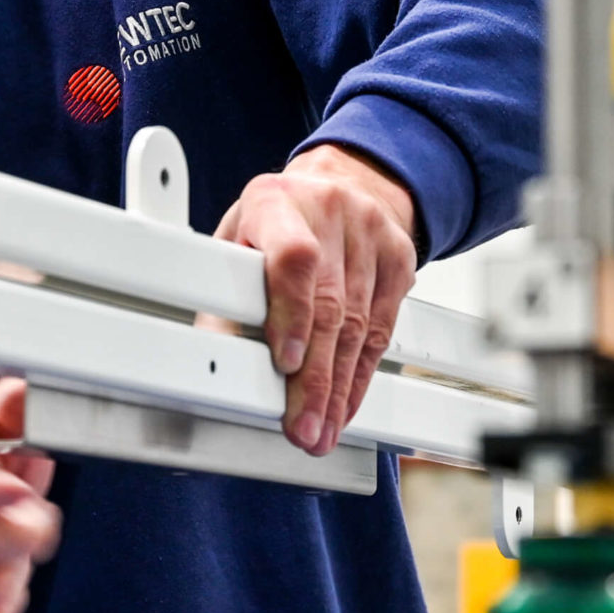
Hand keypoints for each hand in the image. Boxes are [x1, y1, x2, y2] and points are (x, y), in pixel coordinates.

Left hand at [215, 145, 418, 456]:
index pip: (293, 257)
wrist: (337, 184)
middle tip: (301, 426)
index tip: (284, 363)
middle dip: (314, 378)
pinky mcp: (400, 255)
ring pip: (358, 325)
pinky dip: (361, 374)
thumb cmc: (273, 224)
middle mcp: (328, 209)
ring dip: (337, 387)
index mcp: (274, 201)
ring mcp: (370, 230)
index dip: (291, 313)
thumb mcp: (237, 242)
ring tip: (320, 428)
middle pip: (329, 305)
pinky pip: (382, 328)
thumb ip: (226, 297)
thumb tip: (212, 363)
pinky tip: (345, 402)